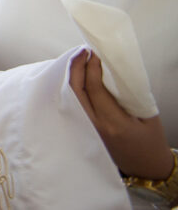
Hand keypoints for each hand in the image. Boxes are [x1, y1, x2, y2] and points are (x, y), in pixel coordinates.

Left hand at [69, 50, 172, 178]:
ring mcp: (86, 130)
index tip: (93, 53)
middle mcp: (94, 127)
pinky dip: (71, 89)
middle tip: (82, 52)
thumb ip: (130, 93)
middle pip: (75, 91)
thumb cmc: (150, 142)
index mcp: (113, 123)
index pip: (94, 89)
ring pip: (70, 98)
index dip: (91, 68)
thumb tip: (113, 69)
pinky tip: (76, 78)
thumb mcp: (148, 115)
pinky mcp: (82, 131)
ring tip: (79, 60)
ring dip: (71, 77)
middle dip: (76, 67)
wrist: (147, 168)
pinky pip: (72, 105)